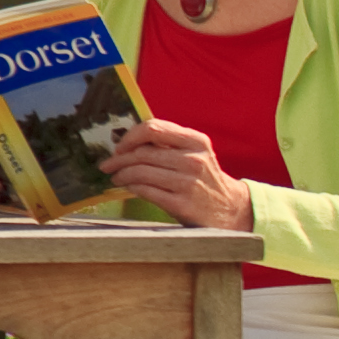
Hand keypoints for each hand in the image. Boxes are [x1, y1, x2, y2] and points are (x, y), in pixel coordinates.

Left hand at [100, 115, 256, 233]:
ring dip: (122, 174)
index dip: (130, 136)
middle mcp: (194, 160)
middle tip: (107, 165)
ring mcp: (188, 183)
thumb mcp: (195, 153)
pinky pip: (146, 191)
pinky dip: (132, 187)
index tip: (119, 146)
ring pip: (141, 172)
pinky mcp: (182, 205)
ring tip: (116, 177)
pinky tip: (129, 188)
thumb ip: (169, 143)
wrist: (230, 209)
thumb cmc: (204, 179)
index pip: (153, 128)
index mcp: (196, 141)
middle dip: (118, 159)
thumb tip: (128, 141)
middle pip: (143, 152)